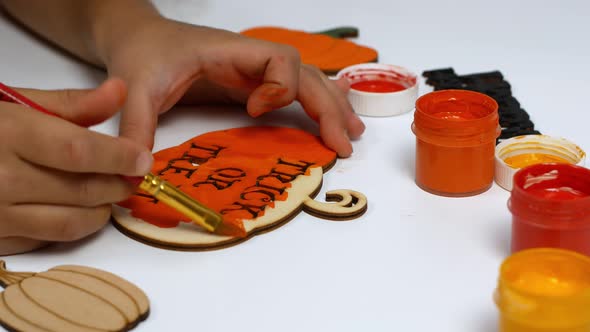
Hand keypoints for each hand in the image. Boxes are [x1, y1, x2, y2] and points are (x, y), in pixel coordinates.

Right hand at [0, 79, 152, 254]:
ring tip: (110, 193)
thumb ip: (71, 104)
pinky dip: (73, 226)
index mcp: (9, 134)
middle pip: (82, 189)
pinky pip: (47, 239)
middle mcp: (2, 178)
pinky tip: (78, 209)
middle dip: (118, 184)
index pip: (79, 151)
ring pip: (71, 222)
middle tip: (133, 176)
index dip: (119, 157)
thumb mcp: (15, 103)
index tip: (143, 159)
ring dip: (102, 210)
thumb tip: (120, 92)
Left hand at [104, 17, 364, 156]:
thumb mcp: (135, 89)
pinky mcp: (254, 85)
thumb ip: (136, 125)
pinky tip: (332, 124)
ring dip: (332, 106)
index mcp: (230, 52)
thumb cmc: (142, 55)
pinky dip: (319, 106)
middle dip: (328, 107)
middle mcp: (251, 60)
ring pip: (308, 81)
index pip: (279, 58)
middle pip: (306, 74)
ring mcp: (256, 72)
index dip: (279, 86)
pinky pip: (296, 91)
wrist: (141, 40)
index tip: (255, 110)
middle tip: (343, 143)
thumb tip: (138, 172)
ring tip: (353, 134)